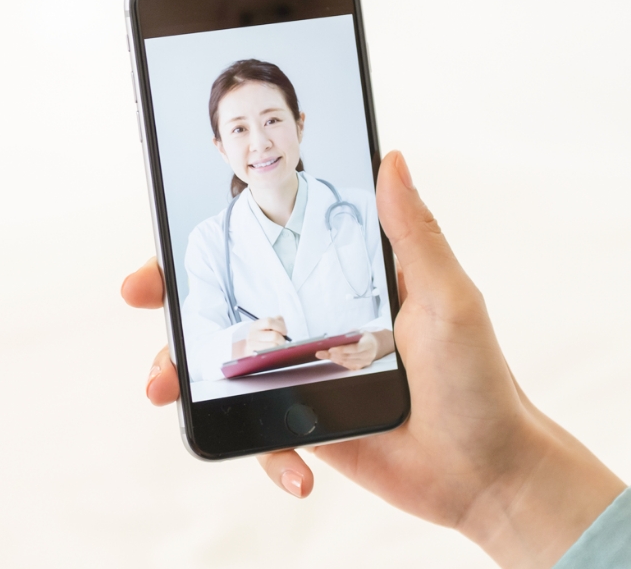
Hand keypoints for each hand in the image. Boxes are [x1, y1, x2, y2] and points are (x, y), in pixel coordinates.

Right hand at [123, 152, 624, 567]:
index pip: (274, 245)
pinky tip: (298, 474)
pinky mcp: (307, 428)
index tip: (175, 224)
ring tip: (165, 388)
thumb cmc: (479, 378)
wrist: (487, 470)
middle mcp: (319, 322)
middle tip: (144, 293)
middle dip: (175, 296)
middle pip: (230, 300)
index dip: (219, 233)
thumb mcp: (449, 298)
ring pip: (226, 366)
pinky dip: (265, 455)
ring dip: (185, 374)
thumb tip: (392, 157)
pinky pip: (261, 436)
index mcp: (347, 281)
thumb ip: (413, 234)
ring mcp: (307, 376)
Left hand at [316, 330, 393, 369]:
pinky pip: (347, 366)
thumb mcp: (359, 332)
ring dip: (334, 358)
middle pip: (348, 356)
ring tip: (323, 354)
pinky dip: (338, 361)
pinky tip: (331, 358)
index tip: (330, 348)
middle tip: (321, 352)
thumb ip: (349, 335)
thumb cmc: (364, 337)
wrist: (375, 345)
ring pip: (346, 362)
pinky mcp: (360, 367)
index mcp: (368, 344)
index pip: (354, 348)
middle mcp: (368, 355)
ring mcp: (365, 362)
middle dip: (333, 354)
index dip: (342, 349)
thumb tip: (335, 339)